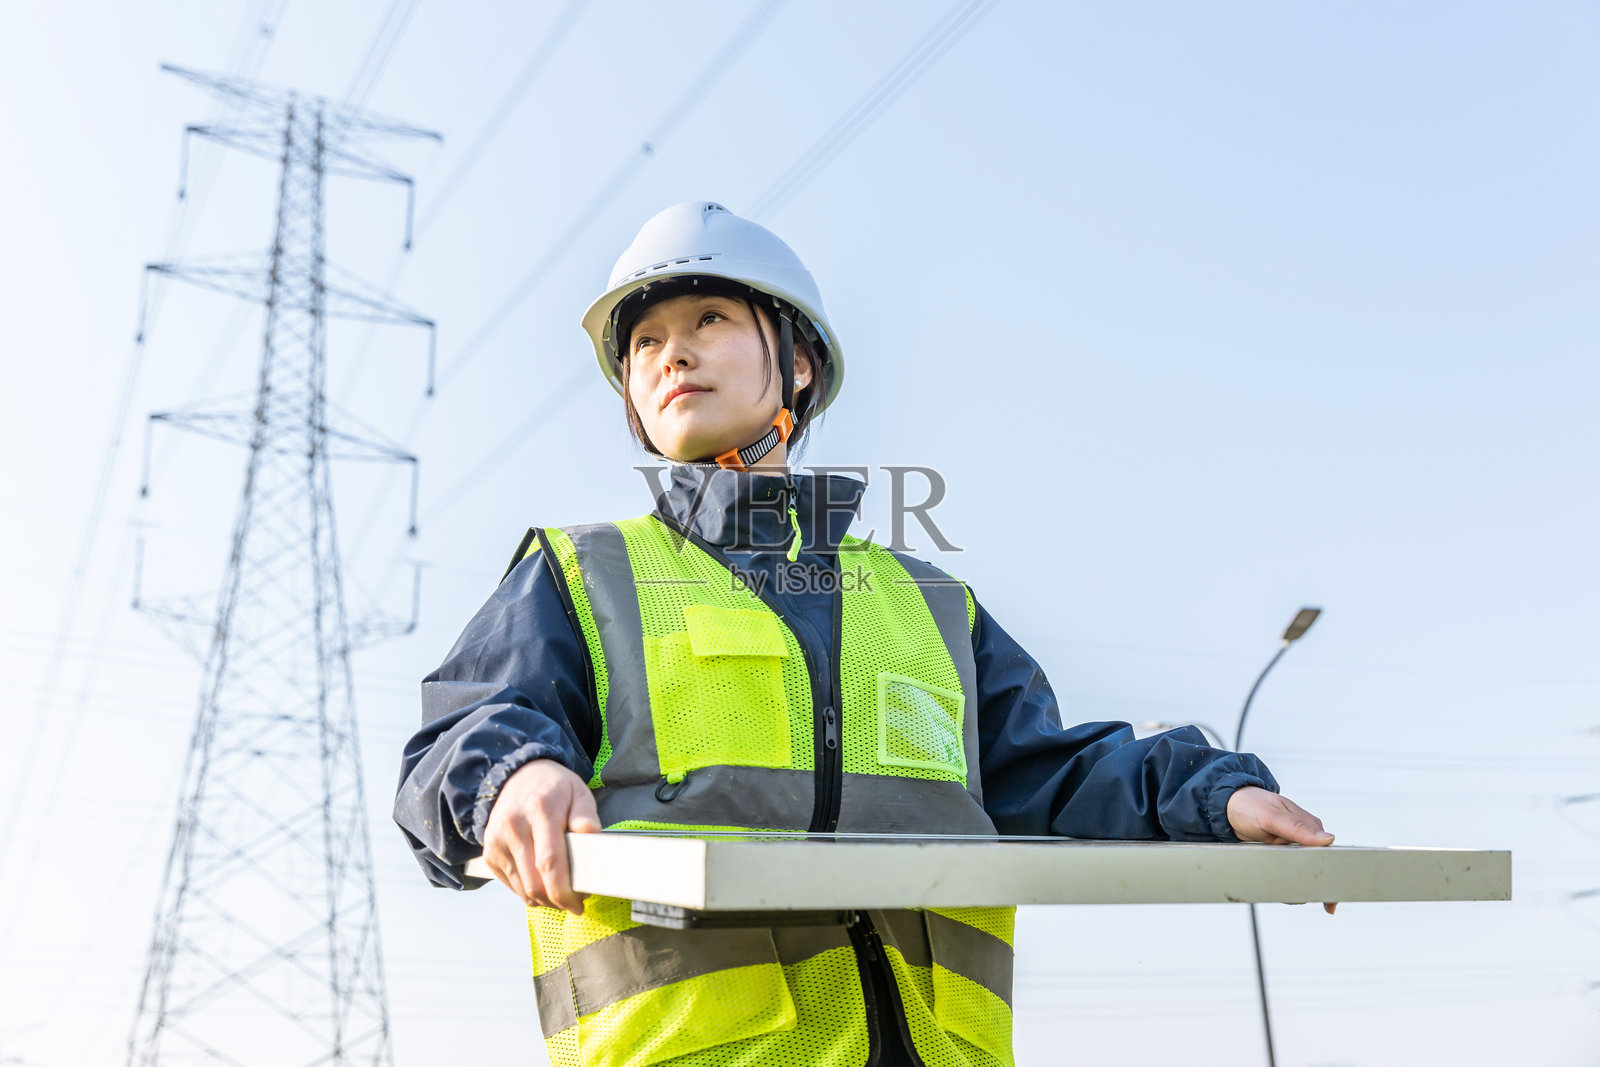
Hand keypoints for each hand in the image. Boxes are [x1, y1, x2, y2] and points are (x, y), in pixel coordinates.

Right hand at [481, 759, 600, 913]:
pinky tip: (543, 881)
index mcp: (540, 809)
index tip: (578, 903)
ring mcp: (497, 840)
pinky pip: (512, 886)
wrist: (516, 776)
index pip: (550, 861)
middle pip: (534, 883)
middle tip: (576, 900)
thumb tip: (592, 844)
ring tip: (561, 890)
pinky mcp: (490, 853)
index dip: (564, 890)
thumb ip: (586, 818)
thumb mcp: (578, 792)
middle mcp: (514, 825)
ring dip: (545, 900)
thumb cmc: (552, 788)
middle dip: (558, 901)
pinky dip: (530, 892)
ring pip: (523, 890)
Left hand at [1226, 785, 1338, 914]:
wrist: (1229, 806)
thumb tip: (1328, 839)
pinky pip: (1287, 870)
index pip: (1327, 852)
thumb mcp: (1272, 815)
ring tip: (1290, 895)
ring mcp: (1292, 846)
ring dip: (1298, 885)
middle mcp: (1304, 837)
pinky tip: (1282, 890)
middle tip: (1304, 897)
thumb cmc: (1250, 804)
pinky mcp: (1281, 854)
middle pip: (1317, 866)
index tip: (1328, 892)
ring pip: (1303, 871)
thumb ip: (1298, 827)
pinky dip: (1286, 881)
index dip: (1330, 873)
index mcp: (1310, 825)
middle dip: (1314, 884)